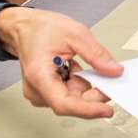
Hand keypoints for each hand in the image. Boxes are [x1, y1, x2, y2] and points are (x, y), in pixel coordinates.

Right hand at [0, 7, 123, 118]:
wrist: (23, 28)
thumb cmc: (39, 29)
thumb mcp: (75, 34)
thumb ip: (96, 54)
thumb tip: (114, 71)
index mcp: (39, 75)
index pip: (64, 104)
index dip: (87, 110)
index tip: (106, 110)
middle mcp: (36, 89)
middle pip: (71, 103)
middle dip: (92, 92)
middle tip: (106, 77)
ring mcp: (39, 93)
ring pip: (72, 100)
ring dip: (82, 85)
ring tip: (75, 63)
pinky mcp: (44, 93)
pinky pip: (68, 96)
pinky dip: (76, 84)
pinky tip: (71, 69)